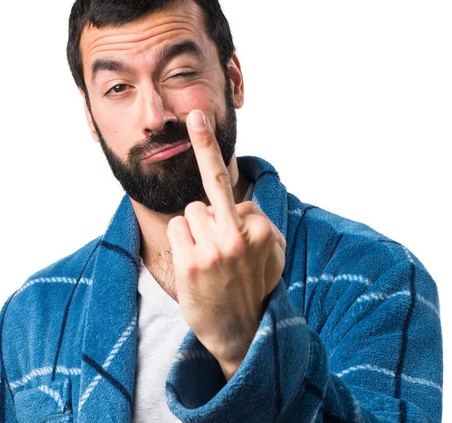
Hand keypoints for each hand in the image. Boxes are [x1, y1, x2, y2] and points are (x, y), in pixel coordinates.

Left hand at [167, 110, 285, 379]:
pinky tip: (195, 268)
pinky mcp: (191, 264)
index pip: (231, 193)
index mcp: (260, 228)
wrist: (242, 332)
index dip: (227, 204)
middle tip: (200, 129)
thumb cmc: (254, 286)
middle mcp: (237, 236)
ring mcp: (213, 250)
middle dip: (207, 215)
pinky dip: (182, 242)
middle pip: (207, 196)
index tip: (198, 118)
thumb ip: (261, 221)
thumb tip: (241, 202)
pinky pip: (176, 229)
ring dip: (194, 231)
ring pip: (190, 212)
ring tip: (209, 261)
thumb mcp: (275, 252)